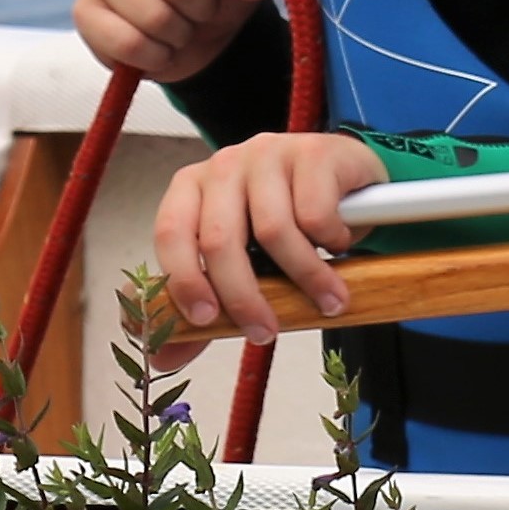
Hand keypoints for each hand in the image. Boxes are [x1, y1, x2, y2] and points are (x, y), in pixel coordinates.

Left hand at [144, 127, 388, 361]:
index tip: (206, 319)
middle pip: (220, 240)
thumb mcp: (243, 261)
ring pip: (274, 231)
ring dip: (305, 278)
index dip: (184, 280)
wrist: (344, 179)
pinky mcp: (313, 153)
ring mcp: (269, 153)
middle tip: (266, 331)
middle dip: (244, 297)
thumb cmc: (285, 221)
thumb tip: (164, 356)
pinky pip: (316, 214)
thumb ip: (206, 303)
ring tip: (328, 301)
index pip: (171, 233)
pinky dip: (332, 243)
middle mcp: (224, 165)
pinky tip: (339, 246)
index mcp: (192, 188)